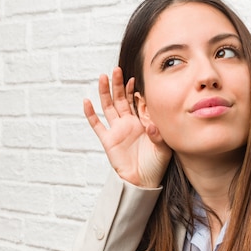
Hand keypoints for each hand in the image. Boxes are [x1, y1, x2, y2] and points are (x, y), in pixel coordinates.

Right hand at [84, 67, 171, 187]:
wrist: (144, 181)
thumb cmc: (156, 164)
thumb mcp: (164, 148)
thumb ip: (158, 135)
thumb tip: (151, 125)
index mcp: (144, 121)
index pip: (137, 102)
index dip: (135, 91)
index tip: (135, 80)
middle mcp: (129, 123)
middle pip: (121, 99)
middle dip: (118, 84)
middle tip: (116, 69)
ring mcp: (117, 130)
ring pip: (109, 106)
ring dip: (105, 92)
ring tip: (102, 77)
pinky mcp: (108, 140)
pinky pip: (97, 125)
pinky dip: (90, 114)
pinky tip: (86, 102)